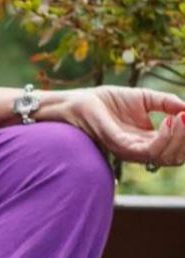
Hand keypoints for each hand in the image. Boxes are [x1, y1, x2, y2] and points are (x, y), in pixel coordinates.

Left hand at [48, 86, 184, 166]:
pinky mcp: (119, 145)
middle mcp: (139, 150)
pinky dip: (164, 136)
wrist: (83, 101)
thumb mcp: (146, 99)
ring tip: (181, 117)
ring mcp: (129, 150)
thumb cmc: (111, 102)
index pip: (177, 150)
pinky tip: (170, 120)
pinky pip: (146, 150)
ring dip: (179, 138)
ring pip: (163, 157)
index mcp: (147, 141)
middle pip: (174, 158)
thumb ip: (168, 104)